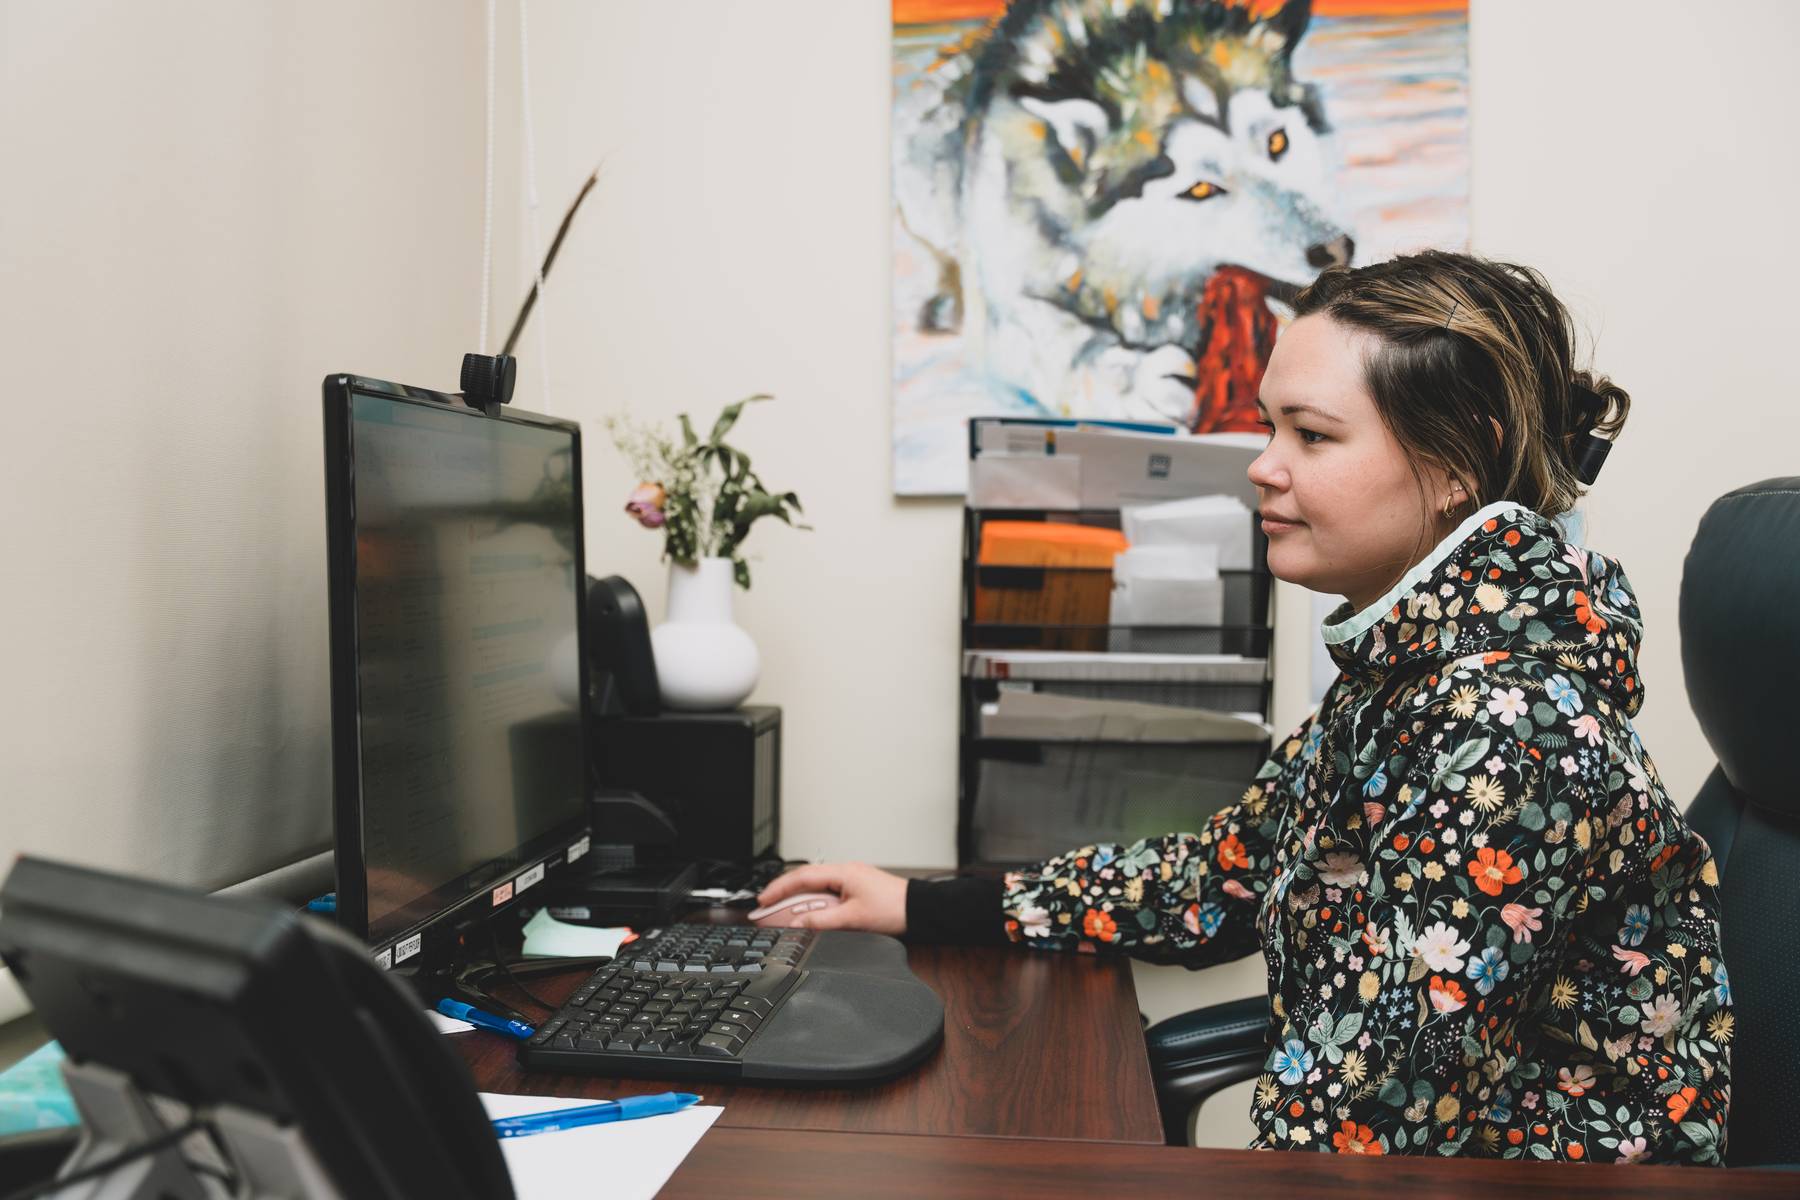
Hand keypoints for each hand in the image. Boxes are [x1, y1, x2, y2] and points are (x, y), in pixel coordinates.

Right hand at [755, 862, 907, 935]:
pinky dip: (814, 902)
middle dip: (784, 893)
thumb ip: (822, 921)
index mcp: (842, 873)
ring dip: (799, 899)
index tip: (763, 901)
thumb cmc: (893, 909)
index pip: (802, 877)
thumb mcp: (853, 919)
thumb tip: (798, 924)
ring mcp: (850, 879)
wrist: (918, 910)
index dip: (779, 889)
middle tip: (765, 907)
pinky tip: (809, 912)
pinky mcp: (856, 888)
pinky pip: (827, 892)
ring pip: (816, 886)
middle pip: (806, 879)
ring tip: (782, 911)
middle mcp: (845, 872)